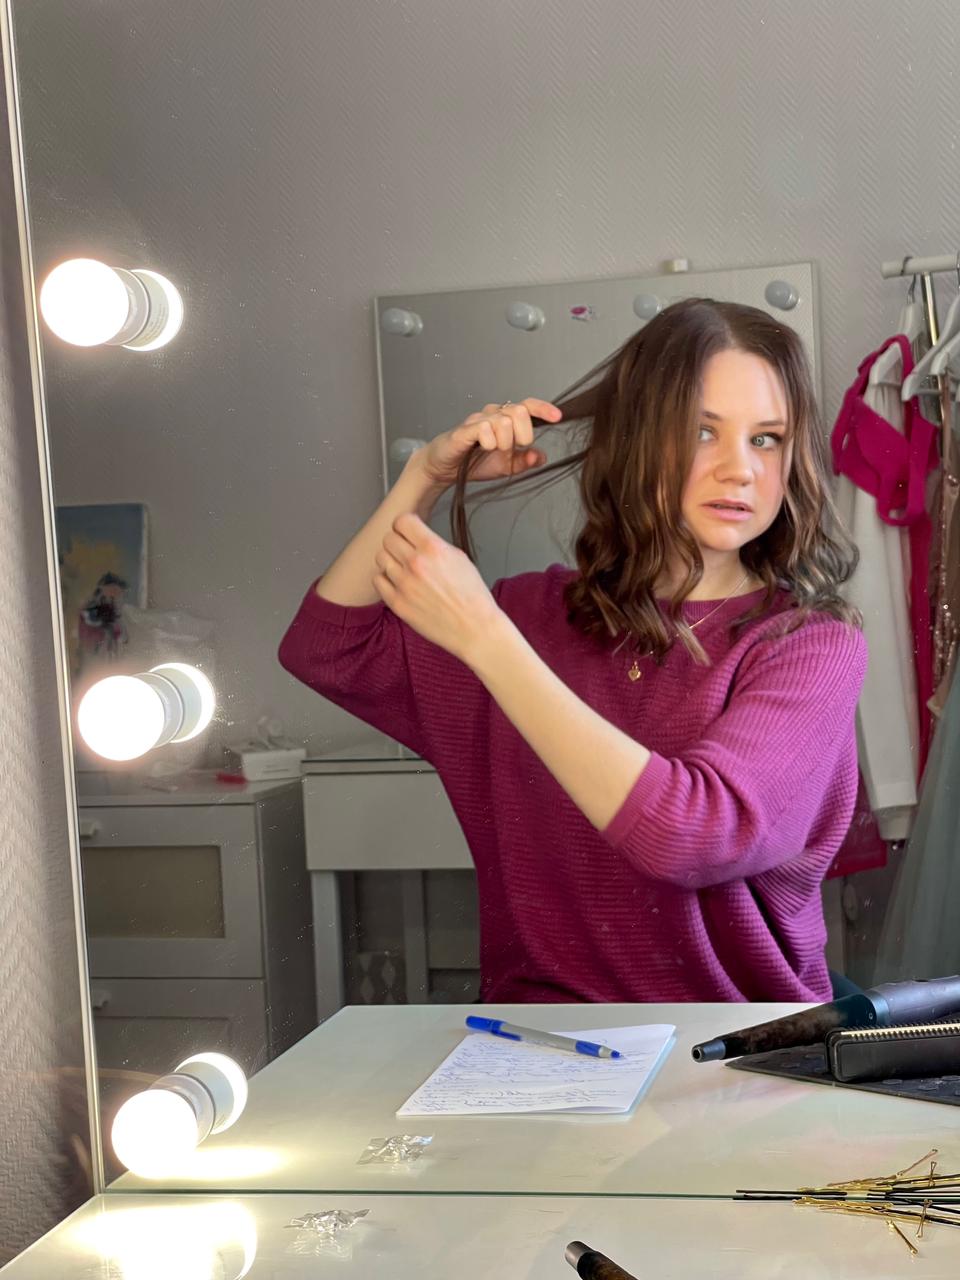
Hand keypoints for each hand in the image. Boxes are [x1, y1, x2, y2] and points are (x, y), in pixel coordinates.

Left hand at [373, 512, 504, 663]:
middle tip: (407, 552)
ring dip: (391, 561)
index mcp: (433, 548)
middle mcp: (416, 563)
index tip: (408, 532)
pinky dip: (386, 580)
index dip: (405, 526)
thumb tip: (416, 535)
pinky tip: (399, 584)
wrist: (474, 628)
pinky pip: (378, 580)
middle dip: (398, 542)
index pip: (402, 521)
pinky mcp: (397, 603)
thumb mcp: (458, 557)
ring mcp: (404, 584)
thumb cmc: (471, 595)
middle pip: (388, 538)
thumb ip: (433, 543)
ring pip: (380, 558)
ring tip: (404, 569)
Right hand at [417, 397, 561, 487]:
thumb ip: (524, 461)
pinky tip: (484, 448)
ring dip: (505, 442)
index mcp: (505, 420)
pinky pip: (484, 428)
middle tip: (512, 449)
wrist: (444, 469)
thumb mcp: (505, 467)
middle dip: (523, 434)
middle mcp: (493, 415)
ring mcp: (478, 420)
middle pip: (520, 411)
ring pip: (504, 421)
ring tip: (494, 451)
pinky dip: (489, 441)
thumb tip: (542, 456)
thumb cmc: (473, 462)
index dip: (544, 409)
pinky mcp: (464, 429)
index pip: (528, 406)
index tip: (558, 417)